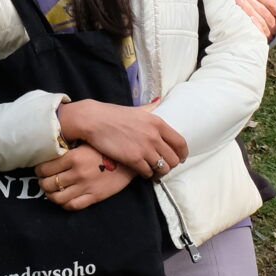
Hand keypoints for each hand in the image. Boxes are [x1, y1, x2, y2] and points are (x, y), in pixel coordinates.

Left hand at [33, 143, 135, 209]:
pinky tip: (64, 199)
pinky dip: (64, 204)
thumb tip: (51, 149)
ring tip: (51, 192)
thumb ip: (69, 148)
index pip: (44, 168)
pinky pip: (72, 205)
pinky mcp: (94, 197)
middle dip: (42, 183)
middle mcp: (77, 173)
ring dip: (50, 195)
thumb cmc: (106, 148)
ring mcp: (85, 186)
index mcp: (73, 157)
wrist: (128, 159)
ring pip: (57, 197)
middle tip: (43, 181)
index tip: (39, 170)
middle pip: (48, 184)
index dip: (38, 170)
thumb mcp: (86, 143)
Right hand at [58, 99, 186, 178]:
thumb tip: (159, 101)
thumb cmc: (113, 114)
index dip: (182, 154)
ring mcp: (144, 149)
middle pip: (174, 159)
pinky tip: (141, 171)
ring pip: (163, 168)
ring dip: (159, 171)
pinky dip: (147, 174)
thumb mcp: (137, 109)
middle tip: (163, 166)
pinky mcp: (133, 159)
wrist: (93, 120)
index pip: (180, 143)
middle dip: (170, 165)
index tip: (180, 158)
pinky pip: (148, 173)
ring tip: (152, 170)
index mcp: (157, 123)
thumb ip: (150, 108)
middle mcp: (154, 136)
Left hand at [233, 0, 275, 40]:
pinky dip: (251, 23)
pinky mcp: (261, 41)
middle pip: (264, 11)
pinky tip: (242, 15)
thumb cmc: (260, 3)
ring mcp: (269, 34)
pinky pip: (258, 32)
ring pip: (260, 21)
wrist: (252, 22)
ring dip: (247, 8)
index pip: (272, 3)